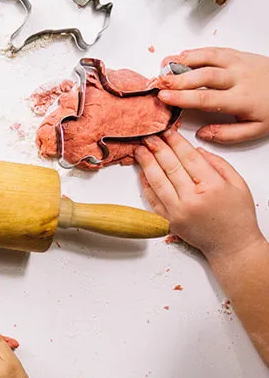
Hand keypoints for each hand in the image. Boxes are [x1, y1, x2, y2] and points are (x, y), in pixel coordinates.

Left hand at [135, 128, 263, 258]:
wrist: (231, 245)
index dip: (176, 142)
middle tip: (148, 136)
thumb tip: (196, 150)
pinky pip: (153, 199)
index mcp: (212, 187)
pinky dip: (146, 185)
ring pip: (157, 182)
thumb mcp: (238, 184)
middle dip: (157, 148)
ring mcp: (178, 211)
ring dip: (146, 163)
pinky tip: (142, 172)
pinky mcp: (168, 221)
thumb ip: (218, 164)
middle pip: (170, 167)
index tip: (167, 131)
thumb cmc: (237, 215)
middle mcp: (192, 199)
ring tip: (139, 151)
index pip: (189, 158)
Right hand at [159, 48, 268, 143]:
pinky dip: (197, 52)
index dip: (182, 98)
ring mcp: (239, 63)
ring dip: (184, 61)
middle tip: (158, 82)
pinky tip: (182, 55)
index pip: (206, 98)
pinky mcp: (240, 55)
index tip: (164, 98)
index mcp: (241, 100)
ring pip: (208, 58)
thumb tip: (202, 134)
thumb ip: (228, 135)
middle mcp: (239, 78)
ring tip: (164, 65)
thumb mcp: (256, 130)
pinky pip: (216, 50)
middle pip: (204, 76)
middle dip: (178, 78)